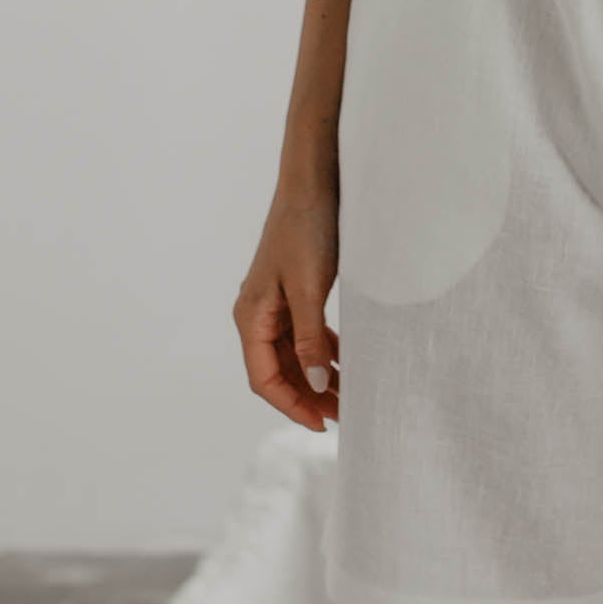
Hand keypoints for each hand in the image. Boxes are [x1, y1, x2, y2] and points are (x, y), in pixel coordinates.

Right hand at [233, 187, 339, 430]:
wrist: (313, 179)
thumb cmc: (307, 228)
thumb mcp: (309, 288)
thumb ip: (310, 339)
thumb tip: (312, 386)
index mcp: (252, 316)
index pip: (264, 378)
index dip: (291, 406)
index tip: (322, 424)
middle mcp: (258, 314)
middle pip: (279, 371)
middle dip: (308, 396)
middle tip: (345, 415)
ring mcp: (276, 302)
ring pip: (294, 354)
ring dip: (318, 377)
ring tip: (350, 395)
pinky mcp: (294, 290)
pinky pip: (305, 333)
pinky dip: (323, 352)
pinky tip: (344, 362)